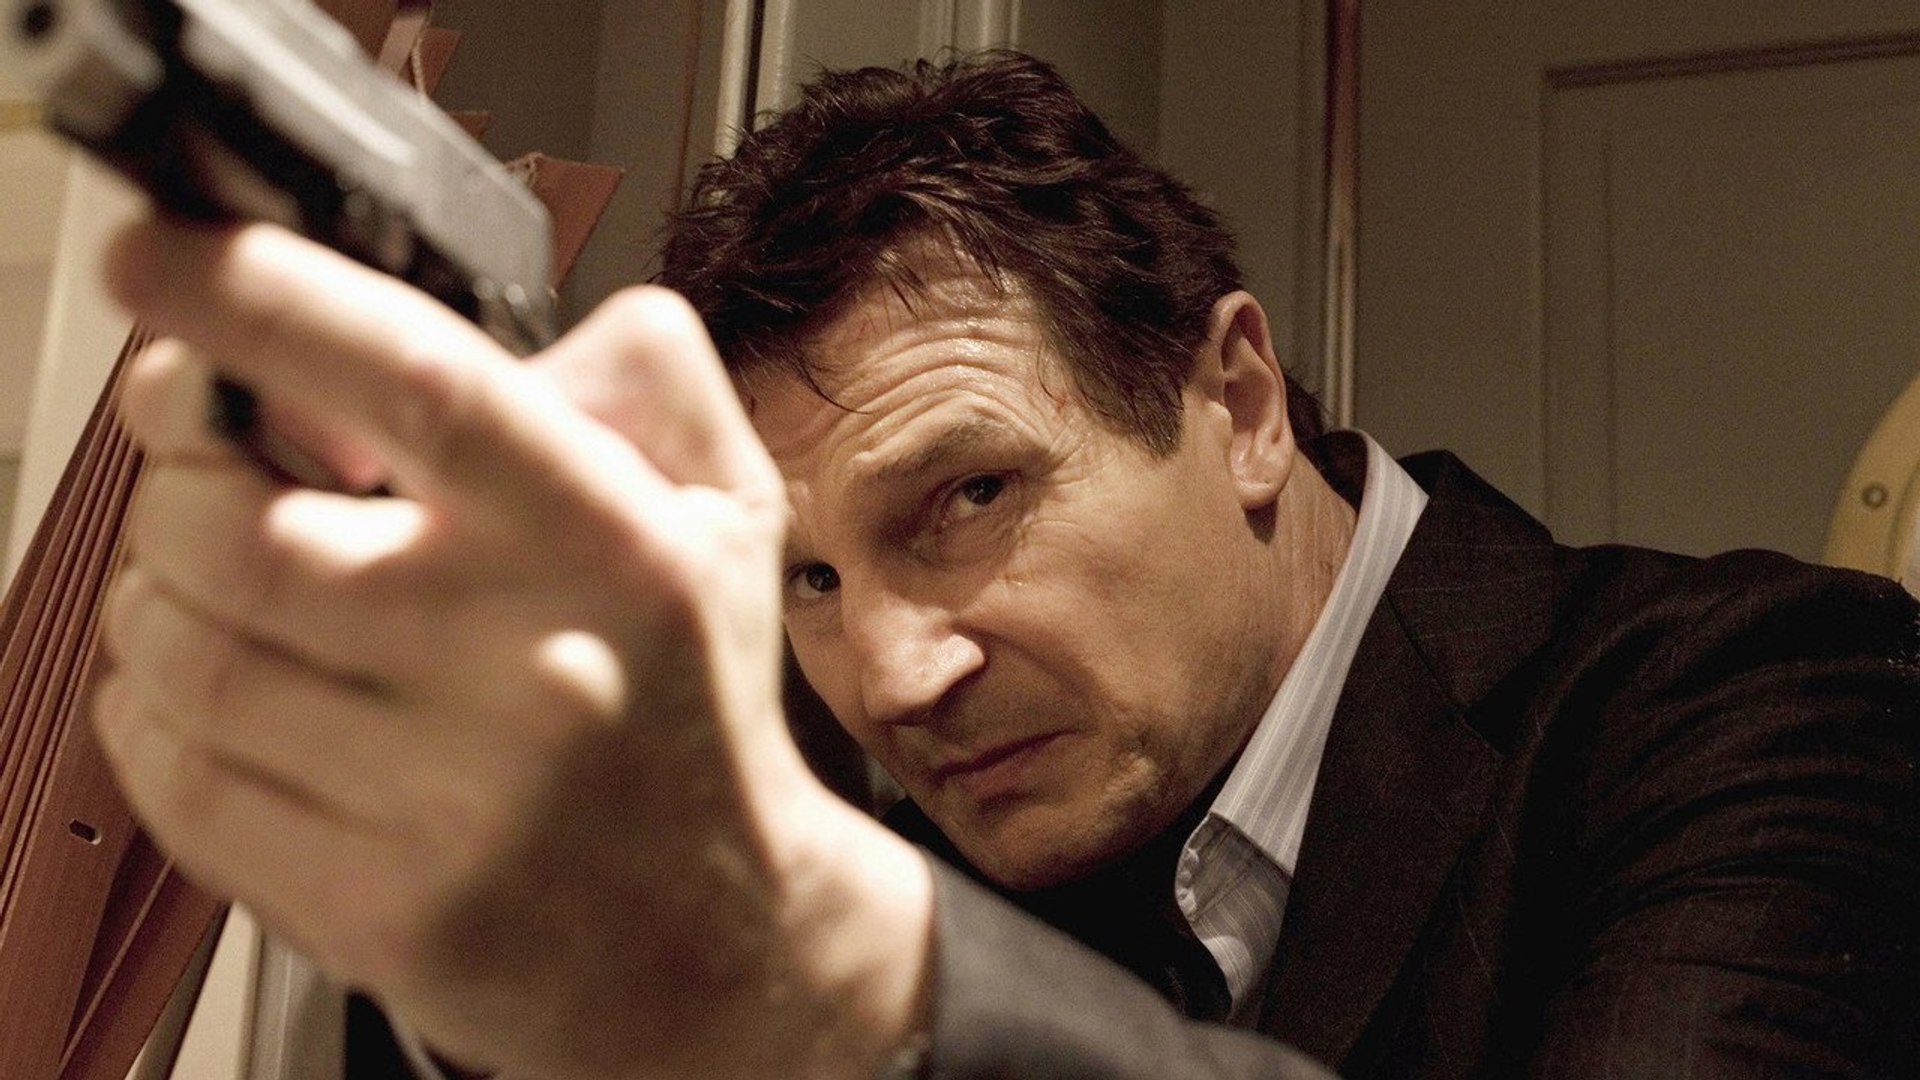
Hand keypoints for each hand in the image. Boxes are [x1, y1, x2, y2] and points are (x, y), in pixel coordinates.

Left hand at [93, 218, 930, 1078]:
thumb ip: (642, 373)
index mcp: (614, 545)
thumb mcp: (726, 510)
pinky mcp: (378, 908)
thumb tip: (482, 312)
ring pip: (181, 652)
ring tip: (220, 589)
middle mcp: (531, 667)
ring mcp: (448, 801)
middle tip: (206, 465)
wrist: (718, 941)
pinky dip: (154, 714)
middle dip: (177, 474)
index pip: (417, 385)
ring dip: (160, 595)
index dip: (263, 302)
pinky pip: (174, 781)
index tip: (165, 258)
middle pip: (232, 527)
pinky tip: (223, 699)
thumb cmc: (694, 706)